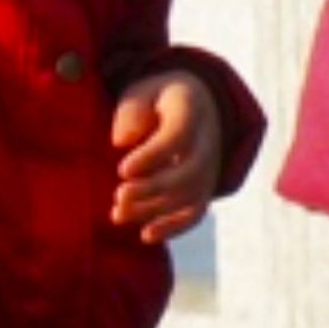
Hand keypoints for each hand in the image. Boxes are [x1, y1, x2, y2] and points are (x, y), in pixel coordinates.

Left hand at [108, 69, 223, 247]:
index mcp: (192, 108)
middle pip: (190, 171)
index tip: (123, 170)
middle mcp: (208, 140)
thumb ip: (130, 111)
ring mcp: (210, 166)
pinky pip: (196, 211)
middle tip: (119, 196)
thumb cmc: (155, 99)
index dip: (153, 156)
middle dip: (154, 188)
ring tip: (118, 214)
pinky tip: (146, 235)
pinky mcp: (204, 187)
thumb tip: (122, 141)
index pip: (179, 135)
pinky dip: (174, 227)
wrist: (192, 105)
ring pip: (191, 195)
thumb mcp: (141, 92)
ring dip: (155, 210)